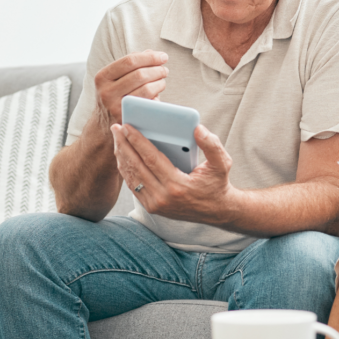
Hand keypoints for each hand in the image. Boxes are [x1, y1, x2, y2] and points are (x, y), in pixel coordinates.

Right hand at [94, 50, 168, 123]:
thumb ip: (132, 64)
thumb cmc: (114, 95)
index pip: (130, 61)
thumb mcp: (116, 78)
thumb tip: (152, 53)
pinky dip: (156, 97)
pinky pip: (149, 104)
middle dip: (157, 70)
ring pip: (147, 89)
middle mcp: (106, 92)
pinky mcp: (128, 119)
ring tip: (162, 81)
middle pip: (140, 75)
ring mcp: (116, 108)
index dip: (150, 57)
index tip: (163, 57)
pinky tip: (157, 95)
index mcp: (102, 77)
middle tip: (165, 70)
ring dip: (160, 83)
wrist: (104, 124)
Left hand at [110, 122, 234, 223]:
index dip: (137, 141)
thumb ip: (212, 145)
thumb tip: (197, 129)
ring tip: (117, 139)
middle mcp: (163, 197)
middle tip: (115, 127)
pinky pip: (134, 186)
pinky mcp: (151, 208)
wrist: (216, 211)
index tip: (126, 126)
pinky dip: (126, 170)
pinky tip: (123, 155)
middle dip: (123, 145)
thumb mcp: (222, 163)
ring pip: (131, 177)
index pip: (151, 159)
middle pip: (136, 167)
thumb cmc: (217, 183)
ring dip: (122, 157)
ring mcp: (155, 205)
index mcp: (177, 186)